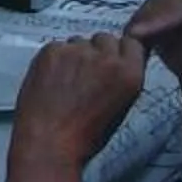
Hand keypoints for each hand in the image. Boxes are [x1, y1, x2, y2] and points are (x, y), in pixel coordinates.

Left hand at [10, 35, 150, 166]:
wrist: (49, 142)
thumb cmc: (86, 136)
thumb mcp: (120, 108)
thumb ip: (124, 79)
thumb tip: (120, 63)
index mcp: (129, 73)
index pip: (132, 42)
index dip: (120, 52)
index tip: (111, 62)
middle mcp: (106, 57)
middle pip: (105, 38)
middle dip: (98, 51)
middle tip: (86, 74)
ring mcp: (77, 50)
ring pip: (79, 41)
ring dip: (76, 54)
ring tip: (66, 80)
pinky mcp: (52, 50)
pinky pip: (57, 47)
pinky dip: (55, 59)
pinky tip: (50, 81)